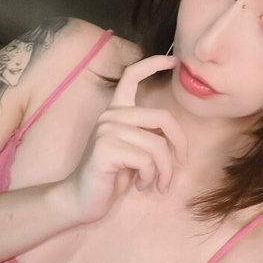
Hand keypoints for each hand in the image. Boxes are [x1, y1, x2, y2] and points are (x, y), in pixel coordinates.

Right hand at [63, 55, 187, 223]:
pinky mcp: (106, 148)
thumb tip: (175, 135)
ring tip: (157, 184)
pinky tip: (141, 186)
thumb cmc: (112, 177)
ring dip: (164, 171)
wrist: (82, 200)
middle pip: (162, 117)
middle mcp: (110, 115)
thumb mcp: (135, 151)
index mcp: (116, 111)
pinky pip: (147, 160)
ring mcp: (106, 130)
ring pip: (157, 145)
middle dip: (179, 144)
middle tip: (180, 165)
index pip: (131, 76)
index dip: (153, 64)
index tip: (174, 62)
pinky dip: (151, 177)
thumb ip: (148, 135)